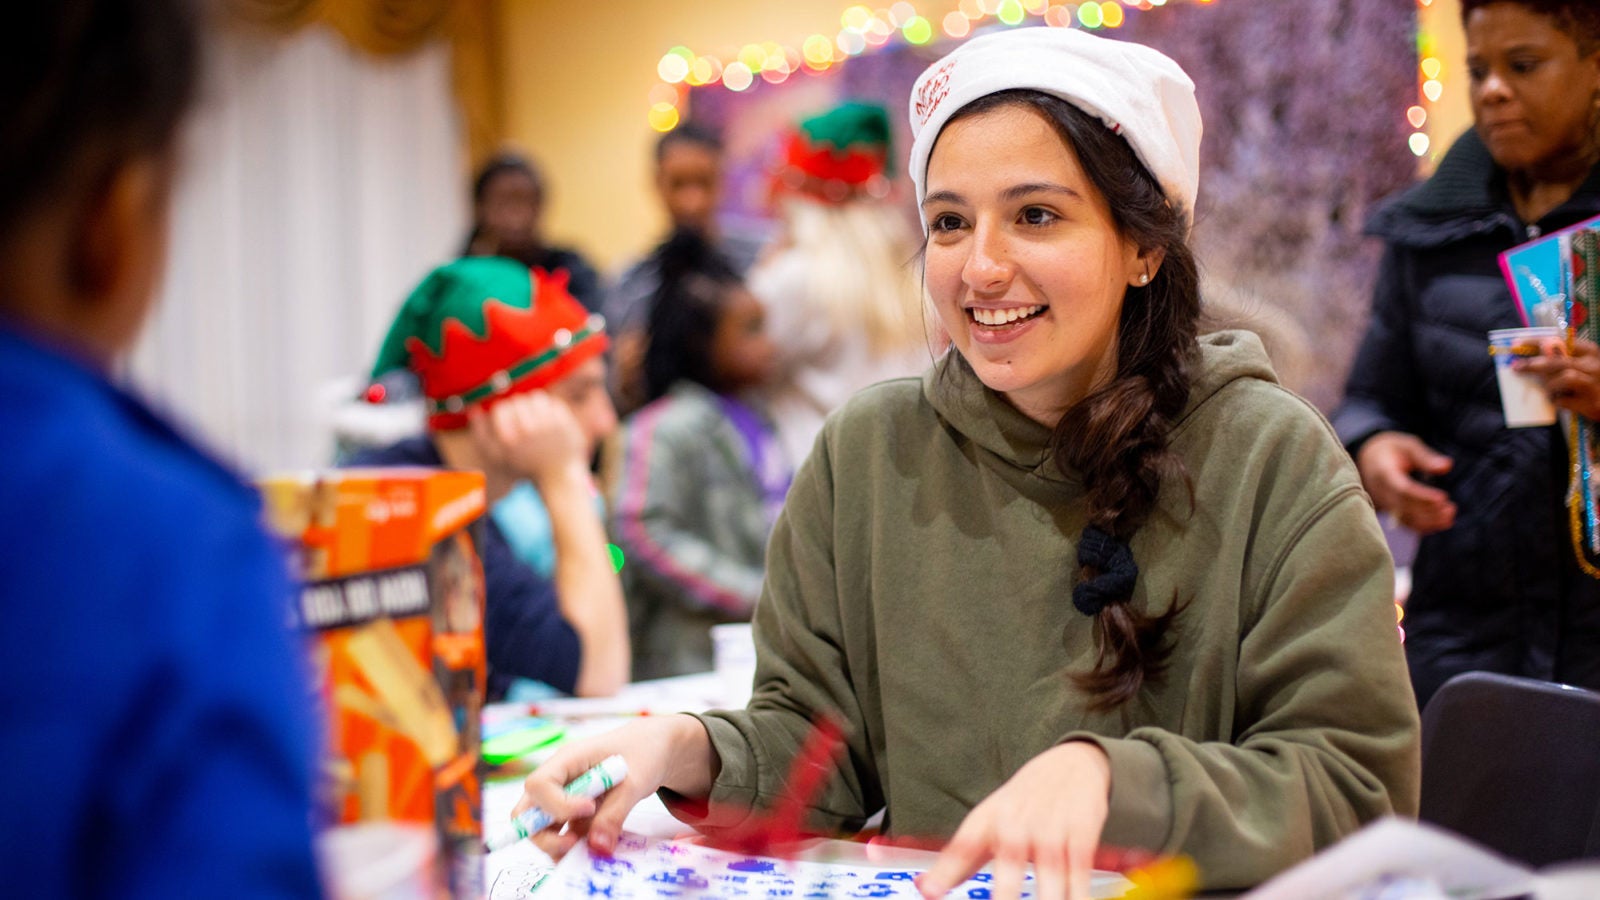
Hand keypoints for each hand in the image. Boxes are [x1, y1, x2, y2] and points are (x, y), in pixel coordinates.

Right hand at [468, 390, 587, 490]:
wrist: (557, 478)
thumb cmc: (525, 467)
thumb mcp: (497, 458)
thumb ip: (481, 435)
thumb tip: (474, 410)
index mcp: (510, 440)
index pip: (502, 409)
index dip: (503, 412)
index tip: (508, 419)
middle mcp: (529, 432)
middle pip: (518, 401)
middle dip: (518, 407)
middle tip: (521, 416)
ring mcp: (549, 428)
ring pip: (536, 398)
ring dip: (533, 403)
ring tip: (533, 413)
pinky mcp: (566, 425)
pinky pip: (554, 403)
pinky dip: (549, 407)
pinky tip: (547, 417)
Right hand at [512, 715, 713, 858]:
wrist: (654, 750)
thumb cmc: (643, 752)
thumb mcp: (635, 781)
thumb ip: (615, 814)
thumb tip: (597, 848)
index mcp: (567, 759)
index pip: (539, 785)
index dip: (557, 804)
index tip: (590, 808)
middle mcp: (558, 780)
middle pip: (526, 812)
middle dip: (543, 835)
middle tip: (574, 842)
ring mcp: (563, 798)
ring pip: (540, 829)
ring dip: (557, 846)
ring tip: (588, 850)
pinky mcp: (575, 815)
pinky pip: (562, 835)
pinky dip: (572, 848)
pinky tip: (593, 851)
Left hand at [917, 741, 1111, 899]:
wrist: (1070, 765)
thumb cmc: (1021, 804)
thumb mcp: (985, 824)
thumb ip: (956, 861)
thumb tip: (925, 890)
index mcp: (986, 822)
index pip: (961, 849)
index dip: (945, 872)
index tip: (930, 892)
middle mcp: (1016, 825)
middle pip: (1008, 867)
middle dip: (1004, 896)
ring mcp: (1050, 830)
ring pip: (1049, 876)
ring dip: (1047, 899)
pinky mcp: (1081, 834)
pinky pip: (1079, 873)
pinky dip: (1078, 893)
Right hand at [1355, 431, 1455, 534]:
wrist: (1369, 459)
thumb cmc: (1391, 449)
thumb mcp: (1407, 446)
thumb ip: (1426, 457)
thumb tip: (1447, 466)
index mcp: (1384, 472)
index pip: (1403, 489)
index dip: (1423, 496)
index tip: (1443, 498)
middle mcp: (1380, 491)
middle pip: (1404, 507)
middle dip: (1428, 511)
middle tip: (1451, 508)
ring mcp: (1383, 502)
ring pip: (1404, 518)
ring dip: (1428, 521)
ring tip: (1450, 516)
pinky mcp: (1388, 510)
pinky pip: (1405, 522)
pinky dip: (1423, 526)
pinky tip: (1442, 523)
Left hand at [1514, 336, 1599, 419]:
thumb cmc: (1591, 382)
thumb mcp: (1581, 365)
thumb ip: (1561, 359)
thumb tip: (1527, 357)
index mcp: (1589, 351)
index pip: (1560, 341)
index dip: (1536, 342)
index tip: (1517, 343)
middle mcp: (1593, 365)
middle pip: (1559, 361)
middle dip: (1533, 364)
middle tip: (1517, 367)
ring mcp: (1594, 384)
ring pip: (1565, 377)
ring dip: (1549, 384)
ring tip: (1547, 390)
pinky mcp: (1591, 403)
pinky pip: (1565, 400)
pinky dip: (1555, 400)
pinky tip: (1555, 401)